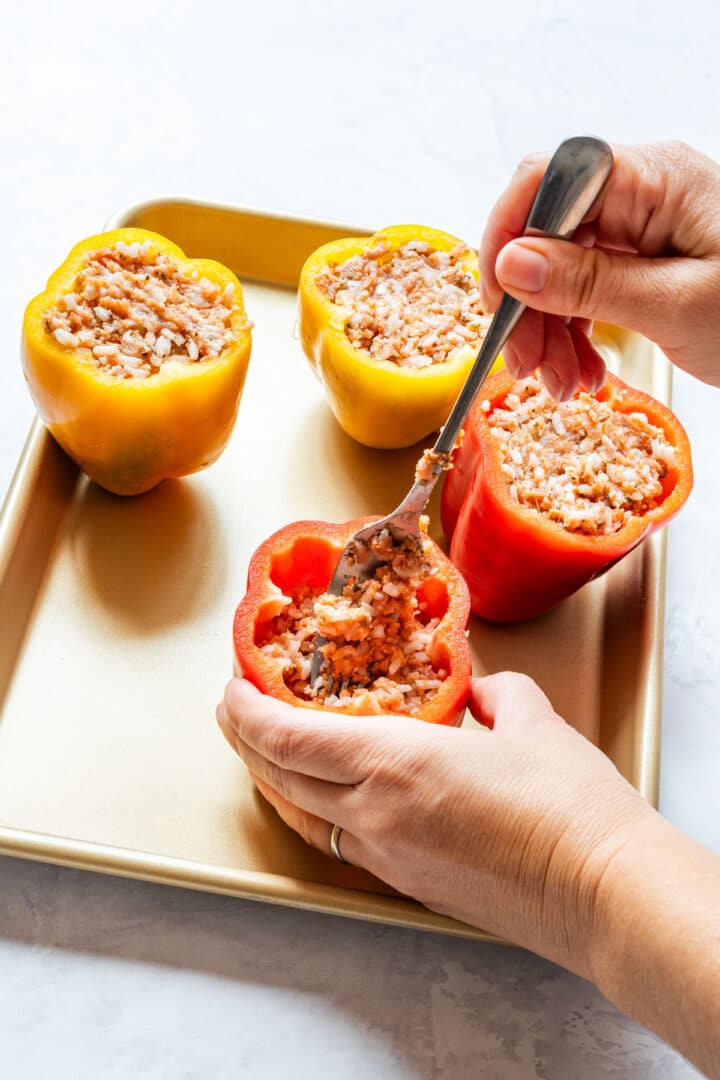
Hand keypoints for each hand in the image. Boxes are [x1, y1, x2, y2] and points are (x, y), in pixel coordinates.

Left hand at [217, 673, 651, 979]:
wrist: (603, 893)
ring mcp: (387, 855)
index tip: (234, 683)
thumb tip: (480, 689)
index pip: (289, 736)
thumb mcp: (531, 720)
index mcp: (395, 762)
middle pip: (278, 776)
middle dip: (244, 738)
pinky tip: (321, 796)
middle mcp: (375, 813)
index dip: (249, 709)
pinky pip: (335, 840)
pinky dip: (310, 809)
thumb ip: (494, 692)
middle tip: (234, 708)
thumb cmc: (570, 808)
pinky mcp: (407, 884)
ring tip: (262, 750)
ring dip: (269, 778)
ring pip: (300, 814)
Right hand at [479, 141, 719, 398]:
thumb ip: (589, 283)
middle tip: (528, 365)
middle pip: (545, 233)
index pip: (546, 181)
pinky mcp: (645, 263)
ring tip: (562, 383)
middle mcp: (643, 195)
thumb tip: (513, 263)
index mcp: (655, 181)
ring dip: (548, 329)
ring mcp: (643, 229)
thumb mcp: (677, 305)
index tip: (498, 303)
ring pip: (558, 269)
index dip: (507, 238)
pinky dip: (574, 334)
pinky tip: (583, 371)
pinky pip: (586, 290)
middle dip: (527, 303)